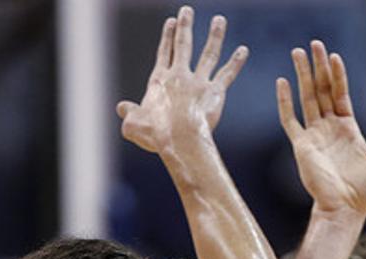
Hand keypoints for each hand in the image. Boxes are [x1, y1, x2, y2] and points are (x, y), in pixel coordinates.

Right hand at [117, 6, 247, 153]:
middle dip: (185, 26)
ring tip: (219, 20)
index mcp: (159, 81)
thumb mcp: (133, 124)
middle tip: (187, 11)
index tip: (171, 23)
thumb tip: (122, 108)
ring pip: (208, 54)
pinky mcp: (215, 92)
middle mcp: (179, 76)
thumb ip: (129, 113)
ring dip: (215, 36)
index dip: (167, 38)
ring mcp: (199, 82)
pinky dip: (235, 62)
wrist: (179, 138)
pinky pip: (227, 74)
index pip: (164, 54)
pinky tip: (243, 50)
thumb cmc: (155, 133)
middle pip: (183, 45)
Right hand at [277, 42, 365, 215]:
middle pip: (321, 91)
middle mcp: (329, 129)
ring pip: (306, 99)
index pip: (340, 95)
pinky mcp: (301, 146)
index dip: (337, 76)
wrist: (345, 209)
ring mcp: (313, 136)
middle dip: (317, 68)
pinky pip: (290, 120)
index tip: (333, 56)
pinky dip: (284, 102)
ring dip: (301, 76)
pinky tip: (282, 83)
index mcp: (348, 129)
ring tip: (297, 53)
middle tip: (314, 45)